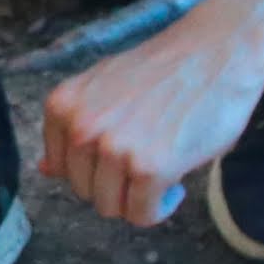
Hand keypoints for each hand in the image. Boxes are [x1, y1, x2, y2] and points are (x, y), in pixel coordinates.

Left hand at [36, 4, 263, 229]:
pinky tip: (175, 184)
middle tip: (146, 161)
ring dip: (138, 199)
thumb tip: (44, 171)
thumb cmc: (165, 70)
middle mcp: (82, 128)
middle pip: (85, 192)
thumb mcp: (103, 87)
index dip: (94, 169)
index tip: (121, 155)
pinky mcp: (150, 168)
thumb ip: (72, 129)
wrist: (219, 50)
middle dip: (116, 185)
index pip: (61, 170)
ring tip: (162, 171)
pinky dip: (160, 209)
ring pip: (111, 208)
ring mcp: (115, 148)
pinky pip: (142, 214)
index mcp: (63, 106)